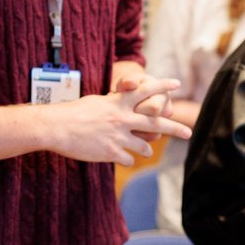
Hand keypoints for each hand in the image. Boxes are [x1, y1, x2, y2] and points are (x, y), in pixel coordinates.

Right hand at [50, 76, 190, 165]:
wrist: (57, 127)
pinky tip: (121, 160)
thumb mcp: (95, 102)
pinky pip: (128, 160)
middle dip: (175, 128)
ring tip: (148, 151)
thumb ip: (112, 105)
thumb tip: (120, 105)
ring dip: (147, 150)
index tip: (176, 84)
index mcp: (118, 103)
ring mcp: (119, 137)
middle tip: (188, 133)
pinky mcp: (111, 153)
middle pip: (156, 123)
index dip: (162, 86)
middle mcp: (123, 119)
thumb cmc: (71, 112)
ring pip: (144, 147)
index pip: (146, 91)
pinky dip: (126, 160)